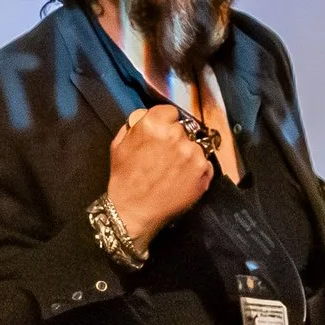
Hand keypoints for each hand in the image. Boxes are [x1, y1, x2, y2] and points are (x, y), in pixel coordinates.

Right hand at [106, 104, 214, 245]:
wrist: (133, 212)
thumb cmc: (124, 180)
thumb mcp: (119, 145)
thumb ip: (135, 126)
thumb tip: (146, 117)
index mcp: (153, 124)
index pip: (171, 111)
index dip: (166, 123)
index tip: (163, 134)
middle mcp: (175, 135)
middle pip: (184, 129)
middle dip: (176, 139)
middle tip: (166, 157)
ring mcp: (192, 153)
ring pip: (195, 145)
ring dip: (187, 155)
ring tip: (173, 172)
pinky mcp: (203, 170)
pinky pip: (205, 163)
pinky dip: (197, 170)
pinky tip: (182, 180)